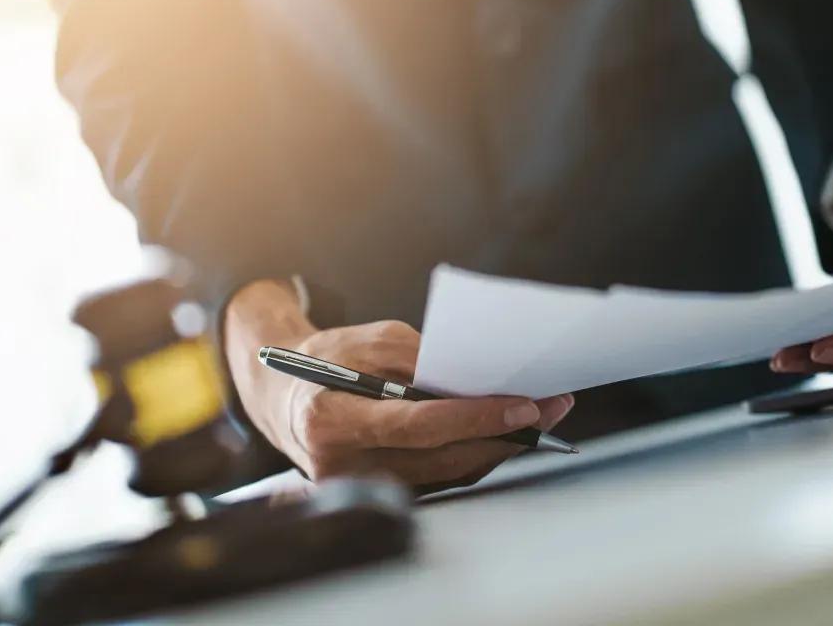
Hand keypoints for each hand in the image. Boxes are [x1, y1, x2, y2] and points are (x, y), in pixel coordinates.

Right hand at [224, 280, 572, 492]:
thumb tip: (482, 379)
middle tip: (553, 408)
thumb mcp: (369, 340)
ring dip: (499, 446)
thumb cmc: (329, 358)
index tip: (525, 406)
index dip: (475, 417)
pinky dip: (475, 454)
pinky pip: (438, 478)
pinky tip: (507, 432)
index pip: (418, 426)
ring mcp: (358, 487)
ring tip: (543, 416)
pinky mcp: (377, 492)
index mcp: (330, 420)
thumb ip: (420, 359)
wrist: (279, 393)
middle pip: (441, 458)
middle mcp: (341, 465)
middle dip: (503, 434)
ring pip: (447, 474)